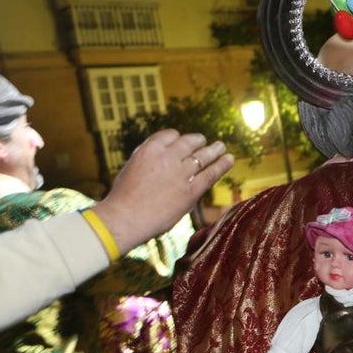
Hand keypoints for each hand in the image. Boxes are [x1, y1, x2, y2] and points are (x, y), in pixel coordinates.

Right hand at [91, 129, 233, 254]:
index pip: (170, 135)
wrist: (125, 217)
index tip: (182, 141)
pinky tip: (229, 159)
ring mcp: (181, 173)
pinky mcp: (191, 191)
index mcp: (150, 149)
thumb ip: (148, 158)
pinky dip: (222, 165)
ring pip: (203, 156)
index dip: (178, 138)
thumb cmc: (123, 197)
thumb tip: (160, 154)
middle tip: (204, 141)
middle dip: (197, 141)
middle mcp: (167, 156)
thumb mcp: (131, 167)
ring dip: (214, 149)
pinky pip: (211, 173)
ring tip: (221, 146)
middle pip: (189, 142)